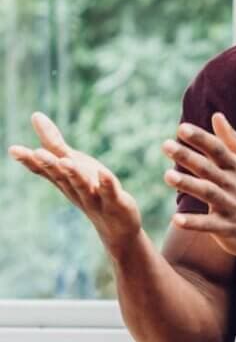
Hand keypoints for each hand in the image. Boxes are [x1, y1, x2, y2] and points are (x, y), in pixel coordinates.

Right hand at [8, 113, 141, 254]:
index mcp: (63, 180)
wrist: (116, 226)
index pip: (44, 170)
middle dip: (49, 164)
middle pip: (60, 177)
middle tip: (36, 153)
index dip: (29, 161)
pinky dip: (107, 183)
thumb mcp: (72, 163)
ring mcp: (94, 198)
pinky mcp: (115, 202)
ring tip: (66, 162)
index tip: (13, 149)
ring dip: (73, 174)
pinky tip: (104, 172)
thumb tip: (35, 115)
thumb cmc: (90, 190)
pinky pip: (110, 192)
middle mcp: (75, 189)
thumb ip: (54, 143)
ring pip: (82, 185)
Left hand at [164, 113, 235, 260]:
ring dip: (188, 184)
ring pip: (208, 193)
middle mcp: (234, 185)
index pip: (218, 149)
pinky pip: (209, 225)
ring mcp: (231, 206)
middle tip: (166, 145)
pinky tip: (176, 219)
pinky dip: (194, 223)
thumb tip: (217, 115)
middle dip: (188, 157)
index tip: (182, 129)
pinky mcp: (228, 228)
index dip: (201, 138)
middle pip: (208, 168)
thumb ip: (231, 141)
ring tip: (167, 176)